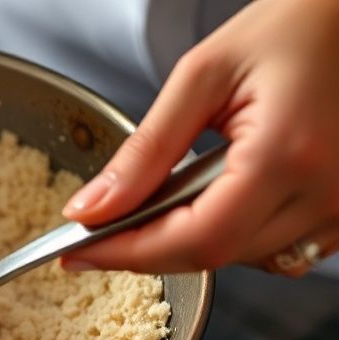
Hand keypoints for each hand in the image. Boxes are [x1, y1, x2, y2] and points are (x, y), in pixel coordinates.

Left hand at [60, 0, 338, 276]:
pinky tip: (213, 202)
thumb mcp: (202, 77)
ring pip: (247, 262)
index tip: (78, 253)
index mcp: (285, 155)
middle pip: (216, 256)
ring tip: (158, 205)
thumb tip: (92, 208)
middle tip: (102, 231)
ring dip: (192, 244)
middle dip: (148, 249)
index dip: (127, 254)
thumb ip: (144, 151)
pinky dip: (235, 237)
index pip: (194, 238)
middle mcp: (325, 192)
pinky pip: (281, 251)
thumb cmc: (294, 26)